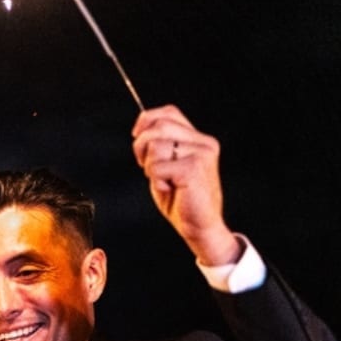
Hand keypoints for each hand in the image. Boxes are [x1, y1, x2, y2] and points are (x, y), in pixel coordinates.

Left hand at [130, 106, 237, 266]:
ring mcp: (201, 154)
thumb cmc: (182, 200)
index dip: (147, 119)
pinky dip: (156, 180)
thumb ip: (160, 145)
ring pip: (156, 146)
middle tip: (144, 166)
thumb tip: (140, 129)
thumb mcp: (168, 166)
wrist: (201, 227)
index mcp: (199, 139)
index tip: (136, 135)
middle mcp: (203, 143)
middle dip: (141, 145)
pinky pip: (157, 167)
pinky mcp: (193, 168)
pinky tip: (171, 189)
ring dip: (150, 167)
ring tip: (165, 181)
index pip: (169, 112)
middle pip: (159, 126)